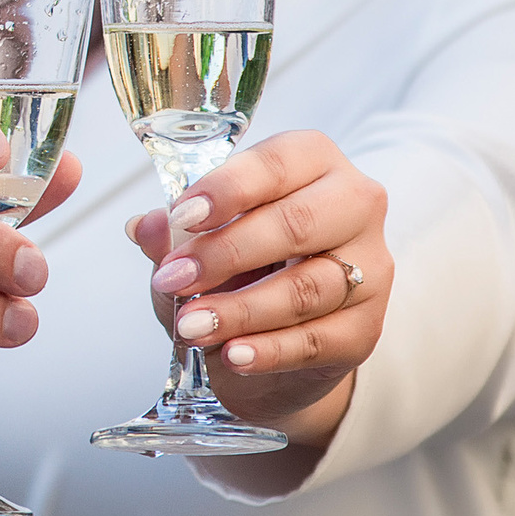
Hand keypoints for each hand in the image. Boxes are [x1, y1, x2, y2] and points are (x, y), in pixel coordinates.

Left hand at [127, 129, 389, 447]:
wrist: (277, 346)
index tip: (182, 216)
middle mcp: (354, 206)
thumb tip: (144, 226)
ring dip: (240, 309)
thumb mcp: (198, 244)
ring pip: (307, 287)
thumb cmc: (239, 270)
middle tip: (173, 278)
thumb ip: (174, 233)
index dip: (227, 189)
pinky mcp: (366, 329)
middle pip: (298, 223)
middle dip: (227, 252)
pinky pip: (317, 340)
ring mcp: (369, 269)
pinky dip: (269, 350)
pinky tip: (233, 354)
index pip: (277, 163)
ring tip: (190, 325)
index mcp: (313, 162)